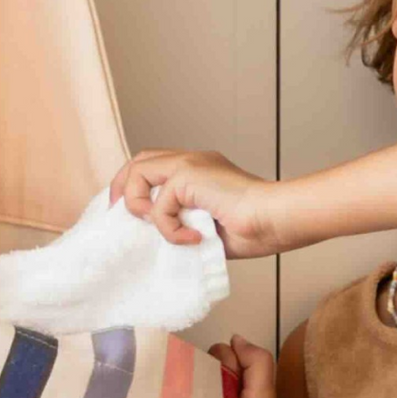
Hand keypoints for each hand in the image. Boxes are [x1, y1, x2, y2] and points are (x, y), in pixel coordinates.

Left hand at [111, 147, 277, 257]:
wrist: (275, 219)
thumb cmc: (253, 228)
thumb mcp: (205, 226)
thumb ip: (180, 224)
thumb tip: (155, 238)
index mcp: (198, 170)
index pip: (153, 166)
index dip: (134, 187)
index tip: (129, 214)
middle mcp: (192, 161)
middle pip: (139, 160)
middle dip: (122, 189)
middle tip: (121, 216)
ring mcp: (190, 164)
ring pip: (139, 171)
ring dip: (141, 206)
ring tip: (164, 229)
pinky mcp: (189, 175)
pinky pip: (160, 205)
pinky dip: (170, 229)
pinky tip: (193, 238)